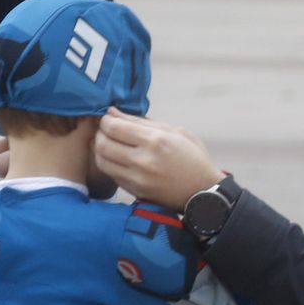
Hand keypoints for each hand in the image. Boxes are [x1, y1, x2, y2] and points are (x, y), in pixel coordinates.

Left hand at [94, 109, 223, 207]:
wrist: (203, 191)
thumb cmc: (192, 158)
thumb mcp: (174, 132)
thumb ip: (142, 122)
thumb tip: (114, 113)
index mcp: (155, 141)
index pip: (114, 127)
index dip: (106, 120)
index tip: (110, 118)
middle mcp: (143, 160)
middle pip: (102, 144)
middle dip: (100, 134)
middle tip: (107, 131)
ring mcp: (137, 178)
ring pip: (102, 161)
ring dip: (100, 150)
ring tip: (109, 144)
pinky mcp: (134, 191)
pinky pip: (111, 174)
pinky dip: (109, 164)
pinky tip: (116, 158)